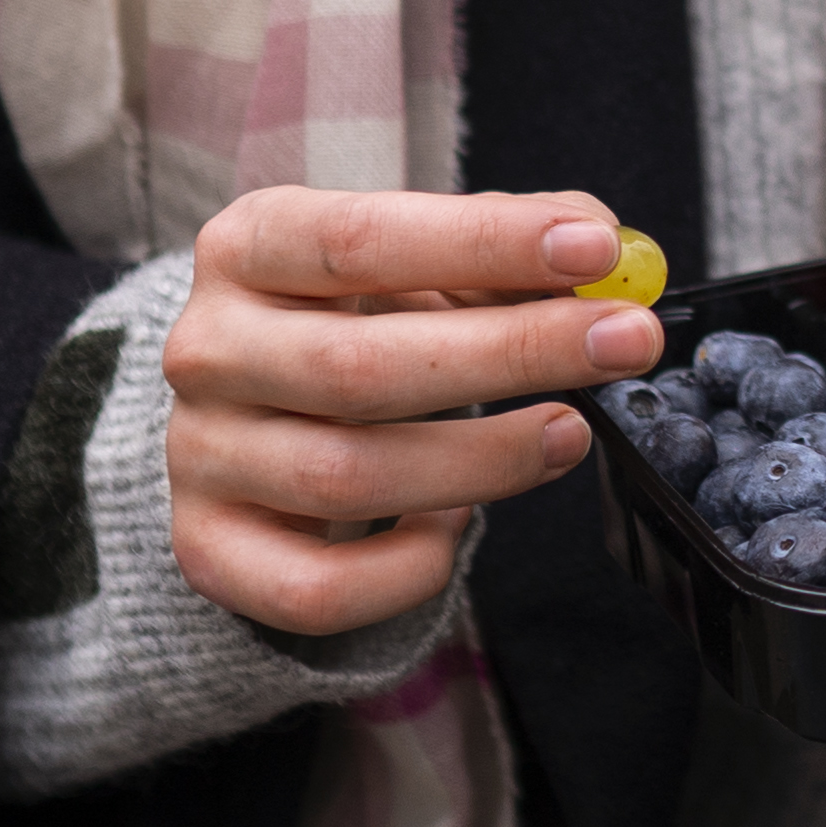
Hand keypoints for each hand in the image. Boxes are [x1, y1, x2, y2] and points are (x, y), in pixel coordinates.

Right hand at [161, 188, 654, 635]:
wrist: (252, 416)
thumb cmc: (360, 320)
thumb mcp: (416, 260)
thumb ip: (502, 245)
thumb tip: (599, 244)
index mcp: (247, 247)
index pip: (357, 239)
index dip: (482, 243)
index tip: (594, 248)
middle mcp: (207, 349)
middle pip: (359, 366)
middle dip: (512, 354)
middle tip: (625, 344)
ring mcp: (200, 456)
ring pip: (346, 478)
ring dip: (482, 461)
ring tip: (568, 433)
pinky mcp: (212, 550)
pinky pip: (319, 587)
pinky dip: (408, 569)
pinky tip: (456, 524)